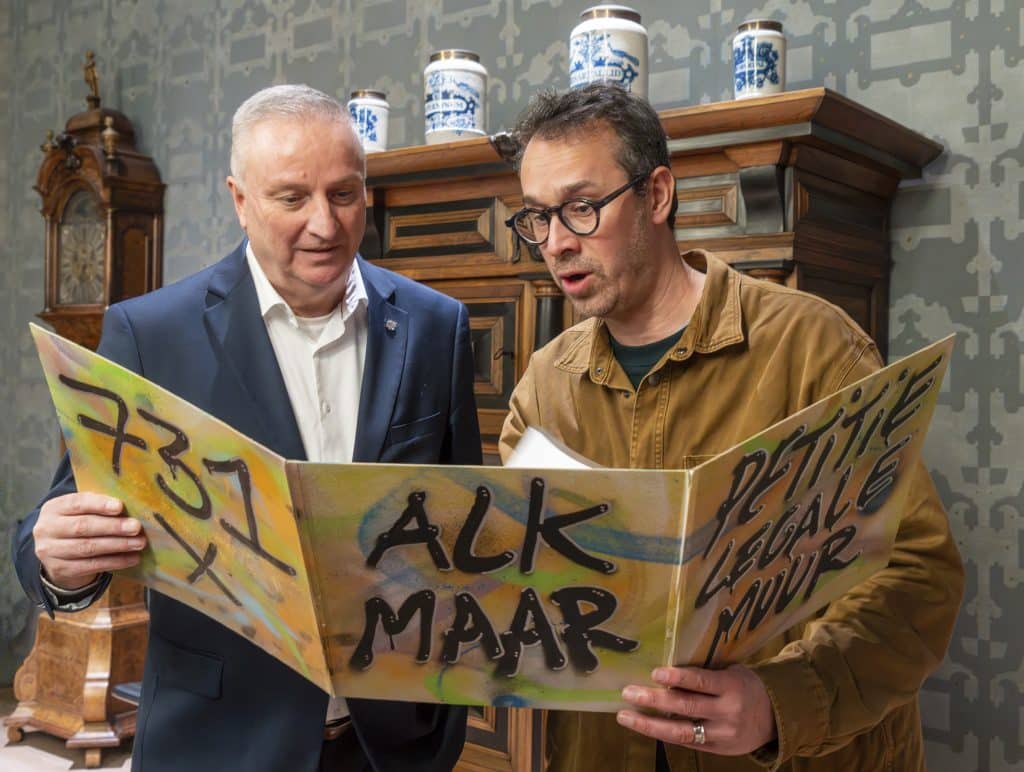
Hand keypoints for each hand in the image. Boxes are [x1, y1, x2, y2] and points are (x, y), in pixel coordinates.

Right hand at [33, 493, 145, 589]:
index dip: (99, 505)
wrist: (58, 552)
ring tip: (138, 543)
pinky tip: (132, 558)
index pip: (76, 503)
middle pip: (82, 527)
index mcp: (53, 508)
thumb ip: (99, 506)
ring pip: (88, 548)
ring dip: (117, 545)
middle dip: (113, 527)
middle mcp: (46, 529)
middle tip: (136, 527)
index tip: (120, 507)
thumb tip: (132, 507)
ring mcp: (50, 551)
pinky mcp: (60, 569)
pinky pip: (91, 566)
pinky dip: (115, 562)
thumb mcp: (81, 511)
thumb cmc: (77, 523)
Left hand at [617, 665, 776, 754]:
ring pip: (681, 731)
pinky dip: (664, 734)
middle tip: (628, 693)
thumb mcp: (732, 672)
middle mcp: (727, 712)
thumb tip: (666, 671)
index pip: (701, 682)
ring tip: (626, 716)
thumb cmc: (746, 686)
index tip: (654, 673)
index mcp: (732, 686)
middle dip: (653, 700)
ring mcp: (723, 734)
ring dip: (649, 724)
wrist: (776, 717)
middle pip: (685, 707)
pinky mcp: (718, 749)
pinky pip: (687, 742)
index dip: (677, 677)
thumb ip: (706, 674)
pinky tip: (645, 726)